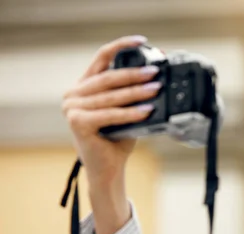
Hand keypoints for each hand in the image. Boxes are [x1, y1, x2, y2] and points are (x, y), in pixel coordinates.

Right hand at [62, 35, 159, 188]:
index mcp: (83, 86)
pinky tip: (147, 110)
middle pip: (109, 77)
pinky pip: (110, 114)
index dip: (121, 46)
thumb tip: (157, 78)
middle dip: (135, 74)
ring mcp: (72, 108)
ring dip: (137, 92)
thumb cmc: (117, 139)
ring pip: (111, 96)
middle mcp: (73, 94)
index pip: (102, 58)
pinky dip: (130, 112)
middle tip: (155, 71)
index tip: (142, 41)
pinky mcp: (77, 122)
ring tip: (156, 89)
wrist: (107, 169)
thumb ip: (133, 94)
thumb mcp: (126, 110)